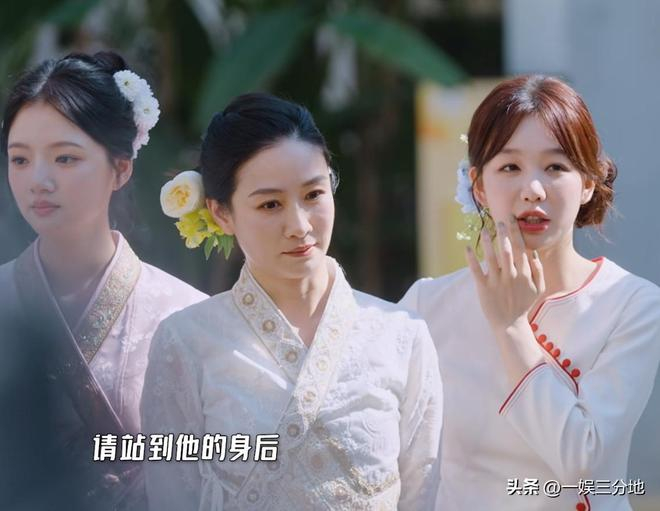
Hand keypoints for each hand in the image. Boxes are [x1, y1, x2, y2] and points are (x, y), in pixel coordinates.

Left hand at [465, 215, 545, 330]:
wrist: (510, 325)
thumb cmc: (523, 304)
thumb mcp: (538, 288)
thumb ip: (538, 269)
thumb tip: (533, 251)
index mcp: (525, 274)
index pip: (521, 248)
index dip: (516, 233)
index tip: (512, 220)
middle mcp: (511, 276)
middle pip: (507, 250)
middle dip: (504, 234)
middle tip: (500, 221)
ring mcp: (497, 282)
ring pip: (492, 258)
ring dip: (488, 242)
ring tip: (484, 230)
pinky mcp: (484, 288)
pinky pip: (476, 271)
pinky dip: (471, 259)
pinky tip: (467, 248)